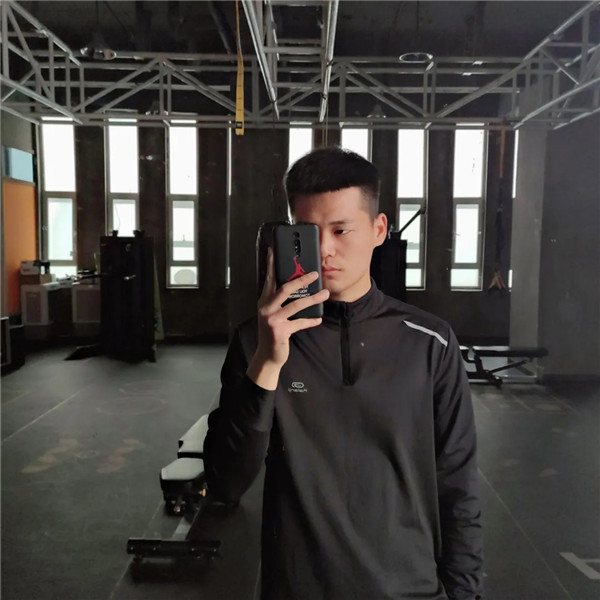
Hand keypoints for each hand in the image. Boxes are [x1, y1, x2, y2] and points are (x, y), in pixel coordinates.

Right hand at [247, 249, 328, 389]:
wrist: (267, 355)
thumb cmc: (273, 331)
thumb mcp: (273, 313)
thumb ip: (280, 301)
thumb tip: (297, 285)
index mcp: (264, 300)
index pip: (269, 278)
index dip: (272, 264)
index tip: (275, 250)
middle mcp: (266, 308)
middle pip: (284, 288)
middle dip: (301, 279)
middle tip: (315, 274)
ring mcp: (272, 320)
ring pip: (295, 305)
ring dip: (312, 299)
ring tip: (325, 294)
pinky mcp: (280, 331)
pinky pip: (299, 323)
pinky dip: (310, 321)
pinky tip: (318, 319)